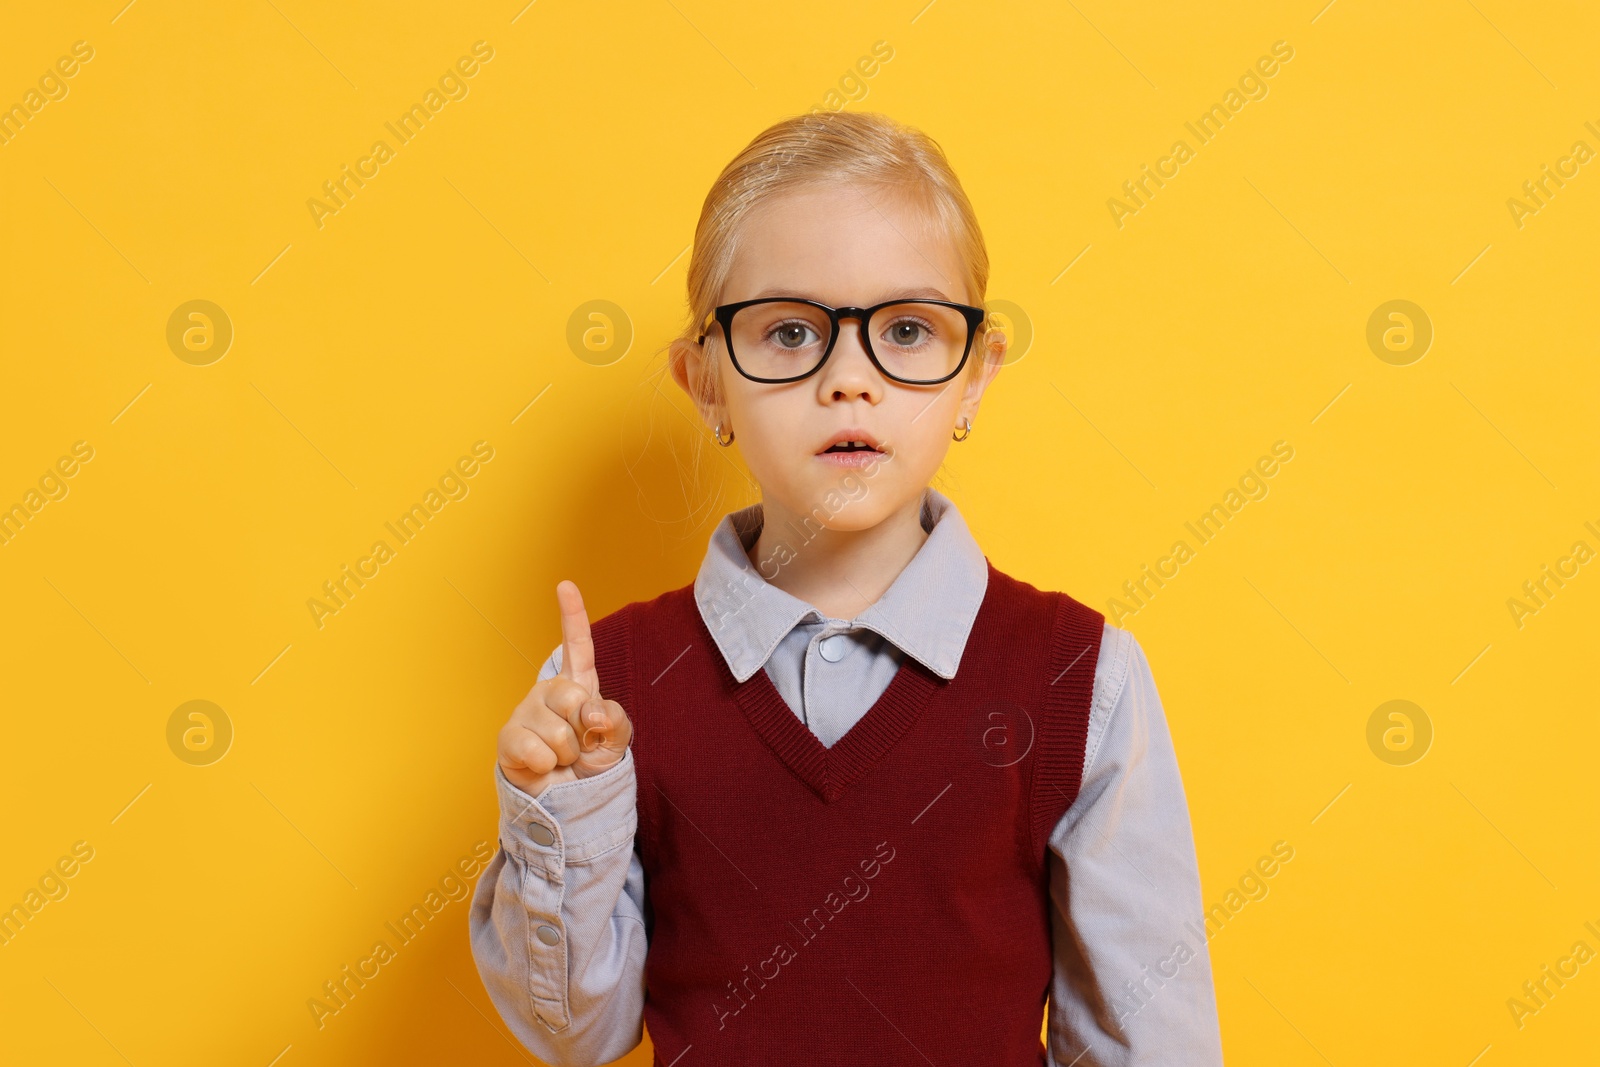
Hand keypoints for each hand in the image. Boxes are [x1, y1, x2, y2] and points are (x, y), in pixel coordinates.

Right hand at [497, 580, 632, 795]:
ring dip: (568, 753)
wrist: (569, 801)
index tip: (565, 585)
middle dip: (584, 729)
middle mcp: (548, 692)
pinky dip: (547, 765)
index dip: (572, 615)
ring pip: (557, 732)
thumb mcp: (616, 741)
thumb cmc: (591, 764)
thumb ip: (616, 721)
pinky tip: (543, 766)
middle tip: (580, 744)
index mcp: (577, 685)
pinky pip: (536, 750)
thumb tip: (592, 713)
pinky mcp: (508, 738)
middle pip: (572, 697)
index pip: (577, 646)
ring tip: (562, 757)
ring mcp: (525, 712)